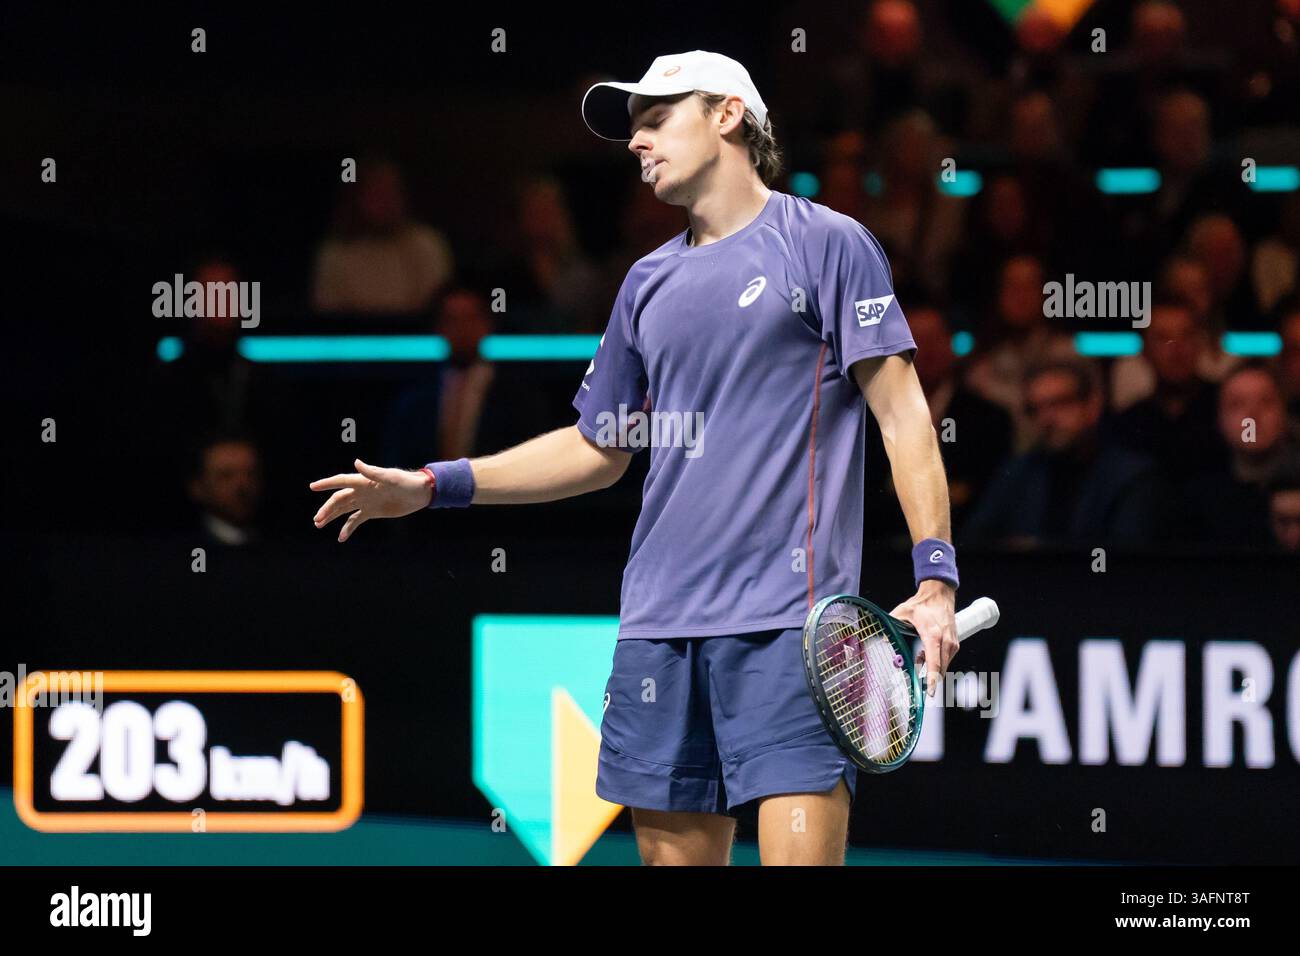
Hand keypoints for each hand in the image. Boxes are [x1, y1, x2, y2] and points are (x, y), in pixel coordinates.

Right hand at [309, 459, 432, 541]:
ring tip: (319, 525)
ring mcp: (366, 502)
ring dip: (331, 516)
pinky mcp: (372, 512)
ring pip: (343, 509)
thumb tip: (356, 463)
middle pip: (339, 499)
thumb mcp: (391, 477)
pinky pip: (355, 520)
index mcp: (364, 481)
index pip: (341, 481)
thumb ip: (373, 472)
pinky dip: (347, 528)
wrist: (420, 493)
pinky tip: (341, 538)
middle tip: (317, 520)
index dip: (326, 484)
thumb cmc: (406, 482)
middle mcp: (362, 491)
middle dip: (327, 509)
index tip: (312, 487)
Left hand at [890, 579, 957, 698]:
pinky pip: (946, 660)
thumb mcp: (902, 613)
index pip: (934, 662)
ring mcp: (952, 643)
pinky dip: (936, 662)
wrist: (939, 594)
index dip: (932, 679)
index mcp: (932, 635)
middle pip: (940, 669)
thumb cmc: (921, 604)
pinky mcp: (955, 644)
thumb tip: (883, 639)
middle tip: (916, 675)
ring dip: (931, 668)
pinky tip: (925, 653)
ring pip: (943, 666)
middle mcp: (946, 641)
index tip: (929, 692)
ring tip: (918, 656)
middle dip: (928, 677)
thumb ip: (891, 626)